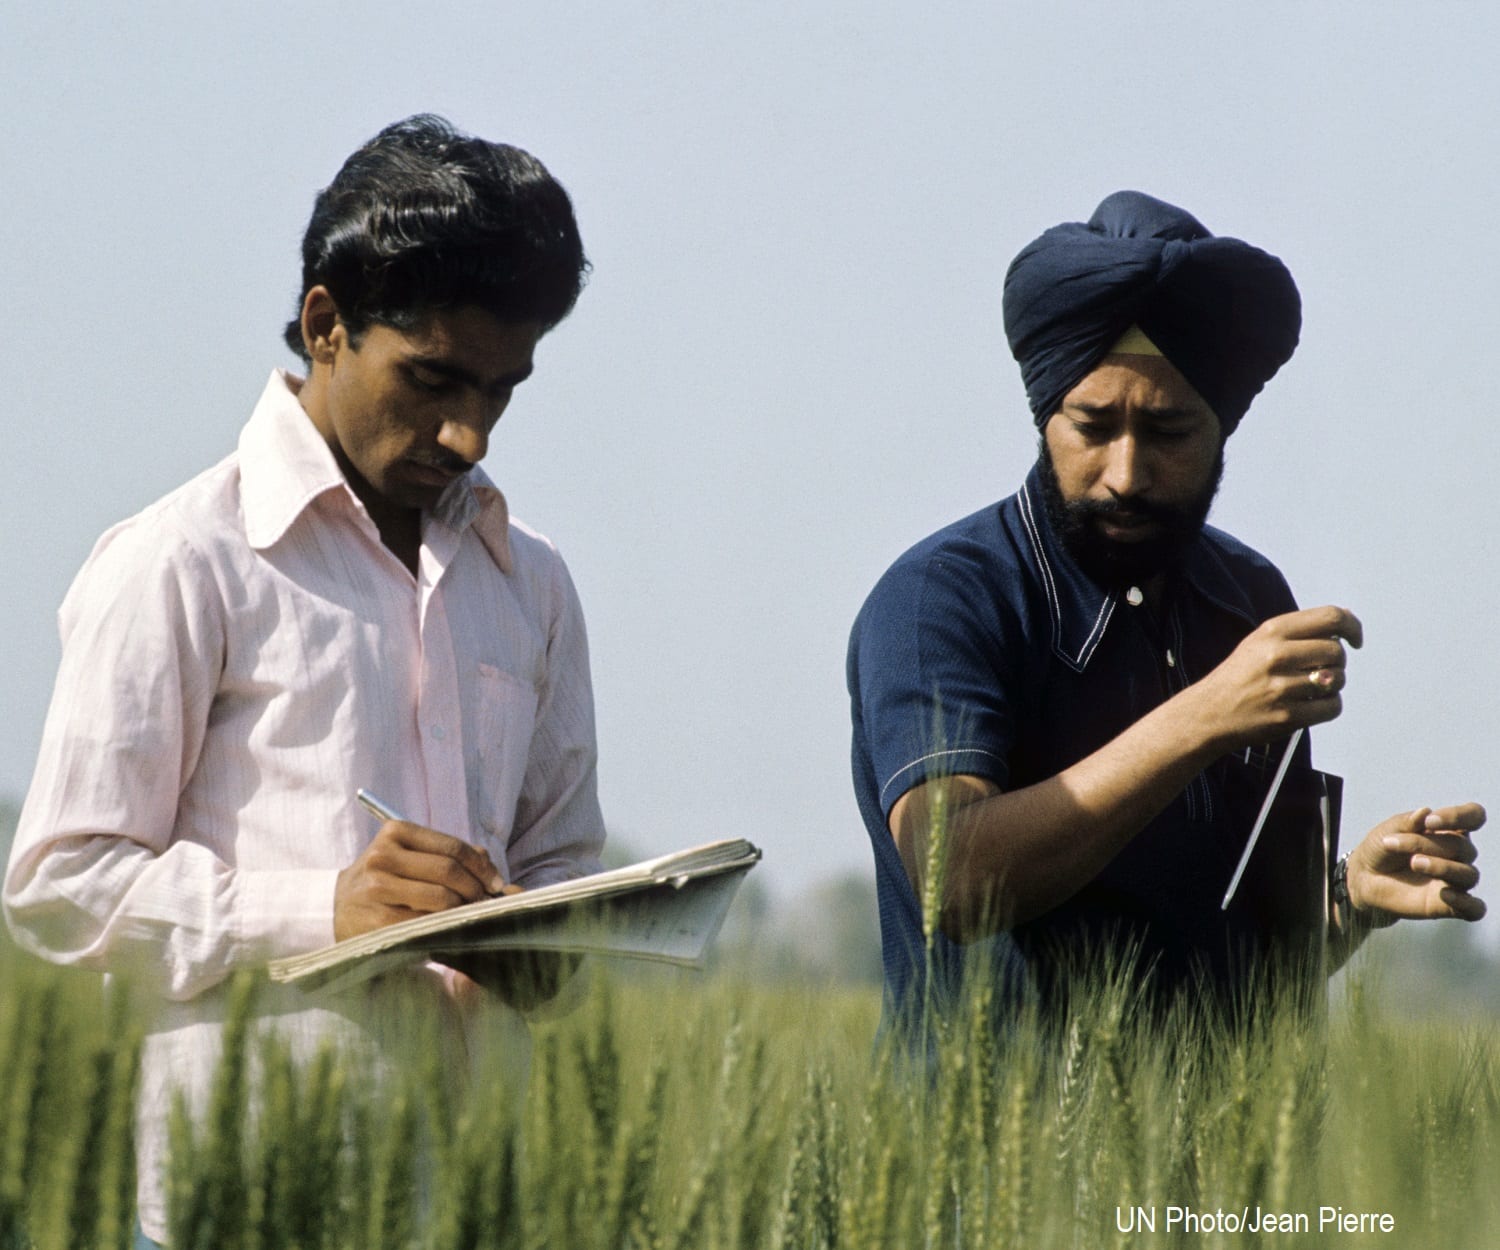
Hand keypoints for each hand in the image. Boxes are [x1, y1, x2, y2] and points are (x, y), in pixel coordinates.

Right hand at [334, 820, 519, 940]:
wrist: (340, 907)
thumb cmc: (386, 880)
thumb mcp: (411, 857)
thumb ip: (448, 855)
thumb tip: (489, 865)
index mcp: (396, 832)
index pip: (452, 847)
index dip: (481, 866)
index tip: (496, 882)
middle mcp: (383, 856)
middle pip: (448, 871)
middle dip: (476, 889)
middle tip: (487, 902)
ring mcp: (377, 888)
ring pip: (440, 898)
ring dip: (463, 909)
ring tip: (471, 915)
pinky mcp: (377, 920)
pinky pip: (425, 923)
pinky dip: (445, 926)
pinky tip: (449, 928)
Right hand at [1190, 605, 1362, 750]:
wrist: (1208, 713)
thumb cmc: (1238, 677)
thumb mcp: (1260, 641)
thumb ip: (1301, 630)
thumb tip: (1345, 617)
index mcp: (1272, 631)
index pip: (1330, 617)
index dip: (1352, 626)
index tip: (1354, 640)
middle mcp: (1277, 655)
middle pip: (1337, 651)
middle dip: (1337, 662)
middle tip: (1320, 669)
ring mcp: (1282, 687)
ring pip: (1337, 679)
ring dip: (1331, 685)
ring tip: (1309, 688)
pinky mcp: (1287, 716)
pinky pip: (1332, 707)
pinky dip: (1328, 706)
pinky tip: (1310, 704)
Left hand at [1346, 803, 1484, 922]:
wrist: (1364, 878)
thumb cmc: (1381, 849)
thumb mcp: (1387, 832)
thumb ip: (1406, 823)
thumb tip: (1425, 812)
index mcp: (1448, 830)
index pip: (1474, 816)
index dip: (1460, 816)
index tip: (1430, 821)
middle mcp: (1458, 855)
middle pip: (1462, 846)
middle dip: (1427, 844)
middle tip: (1392, 843)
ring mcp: (1456, 881)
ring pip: (1469, 874)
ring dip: (1443, 867)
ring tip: (1414, 863)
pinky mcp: (1450, 905)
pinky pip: (1474, 908)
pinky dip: (1466, 902)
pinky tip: (1445, 894)